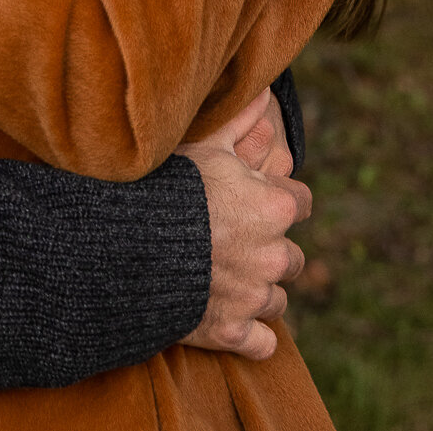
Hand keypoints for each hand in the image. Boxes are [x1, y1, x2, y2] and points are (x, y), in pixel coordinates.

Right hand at [179, 90, 310, 360]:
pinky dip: (252, 335)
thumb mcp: (208, 143)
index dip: (279, 199)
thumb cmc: (171, 187)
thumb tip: (265, 90)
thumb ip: (242, 120)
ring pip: (277, 300)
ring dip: (260, 291)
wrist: (131, 243)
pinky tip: (234, 319)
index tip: (258, 199)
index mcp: (276, 206)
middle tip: (238, 241)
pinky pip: (262, 343)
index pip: (302, 203)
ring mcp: (253, 297)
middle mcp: (273, 254)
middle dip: (271, 250)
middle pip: (292, 257)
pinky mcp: (230, 331)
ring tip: (230, 278)